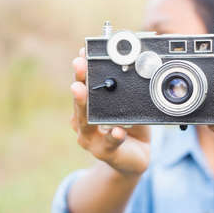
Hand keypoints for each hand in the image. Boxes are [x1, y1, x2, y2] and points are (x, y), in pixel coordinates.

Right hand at [70, 48, 149, 175]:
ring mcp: (91, 139)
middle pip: (79, 100)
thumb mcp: (128, 106)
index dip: (82, 69)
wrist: (135, 159)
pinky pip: (110, 143)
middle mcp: (83, 122)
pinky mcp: (105, 152)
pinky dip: (113, 136)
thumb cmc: (130, 128)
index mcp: (88, 108)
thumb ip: (126, 92)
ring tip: (81, 90)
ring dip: (83, 104)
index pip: (82, 85)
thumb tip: (132, 65)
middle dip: (79, 80)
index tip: (83, 53)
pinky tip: (117, 131)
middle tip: (78, 64)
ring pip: (85, 121)